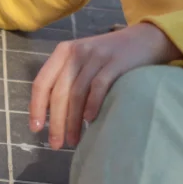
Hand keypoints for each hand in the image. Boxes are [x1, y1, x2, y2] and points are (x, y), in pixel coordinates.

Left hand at [30, 22, 181, 149]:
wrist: (146, 39)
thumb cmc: (111, 55)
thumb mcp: (85, 59)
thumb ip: (68, 77)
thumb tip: (51, 115)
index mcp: (65, 51)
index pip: (42, 81)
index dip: (36, 107)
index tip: (36, 129)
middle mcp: (78, 51)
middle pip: (59, 92)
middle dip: (56, 122)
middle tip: (56, 144)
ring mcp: (97, 55)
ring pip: (77, 93)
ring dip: (73, 121)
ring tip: (74, 140)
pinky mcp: (116, 62)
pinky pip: (99, 86)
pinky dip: (92, 105)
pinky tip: (90, 121)